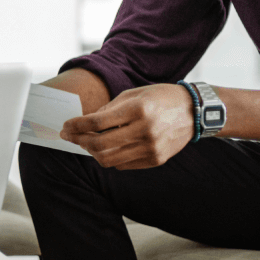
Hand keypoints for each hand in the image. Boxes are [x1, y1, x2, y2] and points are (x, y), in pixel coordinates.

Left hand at [60, 82, 194, 169]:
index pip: (96, 123)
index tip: (66, 126)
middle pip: (99, 145)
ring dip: (92, 152)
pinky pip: (123, 165)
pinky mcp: (156, 160)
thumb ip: (107, 109)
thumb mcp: (132, 94)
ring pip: (109, 160)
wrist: (194, 111)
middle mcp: (145, 131)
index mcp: (138, 110)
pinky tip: (106, 148)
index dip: (76, 126)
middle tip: (70, 136)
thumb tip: (83, 123)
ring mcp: (151, 149)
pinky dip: (109, 157)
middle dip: (79, 141)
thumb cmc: (160, 98)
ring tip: (86, 142)